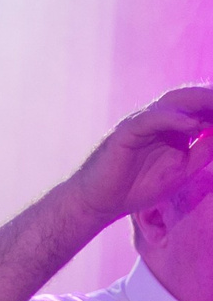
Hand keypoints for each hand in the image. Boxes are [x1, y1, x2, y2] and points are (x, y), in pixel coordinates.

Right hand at [68, 85, 212, 227]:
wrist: (99, 203)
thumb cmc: (137, 188)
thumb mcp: (182, 171)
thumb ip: (204, 152)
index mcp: (173, 126)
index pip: (201, 108)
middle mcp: (158, 118)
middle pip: (191, 97)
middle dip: (212, 98)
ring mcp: (141, 122)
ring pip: (174, 101)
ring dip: (199, 101)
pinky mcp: (125, 132)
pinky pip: (151, 119)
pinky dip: (173, 118)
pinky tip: (192, 125)